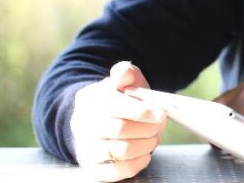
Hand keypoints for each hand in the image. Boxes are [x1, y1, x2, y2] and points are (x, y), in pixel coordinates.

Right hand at [70, 61, 165, 181]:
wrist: (97, 119)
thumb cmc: (117, 98)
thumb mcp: (122, 80)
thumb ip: (125, 72)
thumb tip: (124, 72)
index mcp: (90, 100)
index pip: (115, 107)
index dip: (142, 111)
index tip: (161, 113)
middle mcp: (83, 125)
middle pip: (120, 130)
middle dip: (148, 128)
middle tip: (160, 125)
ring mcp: (86, 148)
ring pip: (120, 152)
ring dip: (146, 145)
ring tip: (153, 137)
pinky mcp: (93, 167)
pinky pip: (117, 172)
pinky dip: (137, 163)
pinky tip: (145, 153)